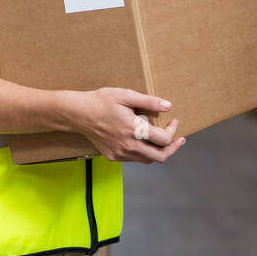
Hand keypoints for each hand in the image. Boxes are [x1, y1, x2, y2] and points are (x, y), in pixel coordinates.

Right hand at [65, 88, 184, 163]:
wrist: (78, 114)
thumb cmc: (101, 101)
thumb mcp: (126, 95)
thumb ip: (149, 102)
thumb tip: (168, 106)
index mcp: (134, 130)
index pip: (164, 140)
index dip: (173, 131)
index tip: (173, 121)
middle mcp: (128, 146)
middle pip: (160, 157)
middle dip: (172, 148)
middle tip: (178, 139)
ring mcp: (120, 153)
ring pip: (147, 160)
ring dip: (158, 151)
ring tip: (161, 139)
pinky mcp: (113, 156)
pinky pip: (135, 159)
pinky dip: (143, 152)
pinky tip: (142, 140)